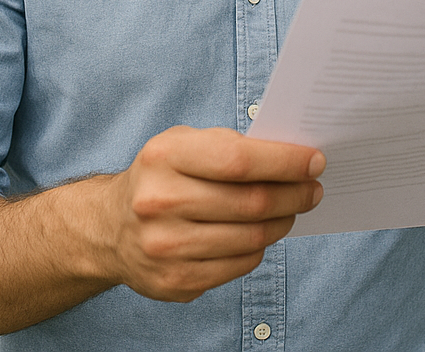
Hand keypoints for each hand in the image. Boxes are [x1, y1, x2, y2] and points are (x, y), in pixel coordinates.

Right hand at [107, 126, 323, 301]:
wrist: (110, 228)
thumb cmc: (161, 175)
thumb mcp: (183, 142)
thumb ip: (230, 145)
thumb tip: (291, 157)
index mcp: (165, 157)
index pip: (239, 160)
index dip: (285, 161)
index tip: (314, 161)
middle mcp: (160, 202)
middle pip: (251, 202)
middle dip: (294, 194)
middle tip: (313, 188)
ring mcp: (165, 247)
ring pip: (252, 238)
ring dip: (283, 221)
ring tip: (293, 208)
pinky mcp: (174, 282)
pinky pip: (239, 265)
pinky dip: (261, 247)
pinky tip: (263, 232)